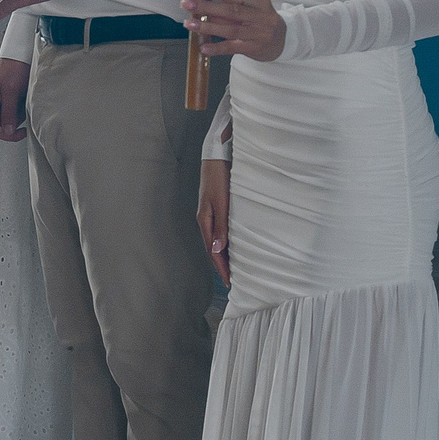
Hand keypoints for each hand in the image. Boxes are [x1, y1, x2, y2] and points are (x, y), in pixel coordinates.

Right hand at [0, 56, 29, 140]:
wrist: (22, 58)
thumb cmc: (12, 68)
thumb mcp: (11, 91)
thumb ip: (8, 112)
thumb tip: (7, 131)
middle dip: (6, 131)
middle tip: (20, 131)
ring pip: (4, 125)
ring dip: (15, 122)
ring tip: (24, 110)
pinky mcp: (8, 105)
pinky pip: (12, 118)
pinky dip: (20, 117)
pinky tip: (25, 108)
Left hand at [183, 0, 285, 60]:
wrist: (285, 41)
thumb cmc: (262, 22)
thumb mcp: (251, 10)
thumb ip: (230, 8)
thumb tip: (202, 4)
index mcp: (260, 1)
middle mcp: (261, 16)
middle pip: (230, 9)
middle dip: (206, 5)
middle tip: (186, 4)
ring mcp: (258, 33)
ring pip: (230, 28)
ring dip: (207, 26)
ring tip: (189, 23)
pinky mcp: (255, 48)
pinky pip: (233, 47)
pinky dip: (217, 47)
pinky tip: (203, 47)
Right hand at [198, 159, 230, 285]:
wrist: (217, 157)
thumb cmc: (219, 177)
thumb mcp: (221, 202)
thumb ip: (221, 226)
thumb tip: (217, 250)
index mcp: (205, 220)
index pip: (212, 251)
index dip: (221, 268)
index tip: (229, 282)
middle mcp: (206, 219)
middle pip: (213, 249)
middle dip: (222, 265)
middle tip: (232, 281)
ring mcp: (210, 214)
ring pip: (216, 241)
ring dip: (224, 255)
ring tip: (233, 268)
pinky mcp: (216, 208)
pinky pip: (220, 231)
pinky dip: (226, 243)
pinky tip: (231, 245)